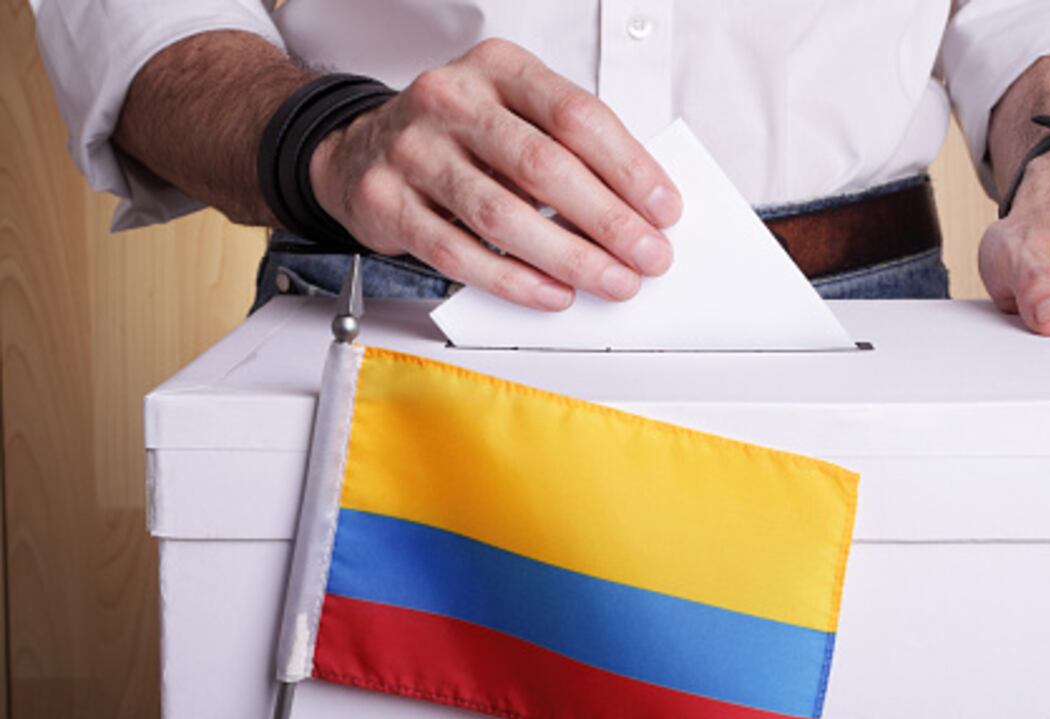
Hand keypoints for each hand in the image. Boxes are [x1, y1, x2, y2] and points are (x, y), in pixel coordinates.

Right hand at [309, 38, 681, 309]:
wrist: (359, 150)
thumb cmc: (456, 136)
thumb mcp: (512, 113)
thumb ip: (566, 147)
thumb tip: (636, 207)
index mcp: (497, 68)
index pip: (576, 115)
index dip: (629, 167)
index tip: (663, 208)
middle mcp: (451, 100)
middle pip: (544, 167)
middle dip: (608, 220)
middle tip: (648, 256)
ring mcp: (413, 150)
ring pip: (503, 215)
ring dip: (569, 258)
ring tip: (611, 281)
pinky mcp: (386, 202)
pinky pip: (459, 253)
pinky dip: (513, 280)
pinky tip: (551, 293)